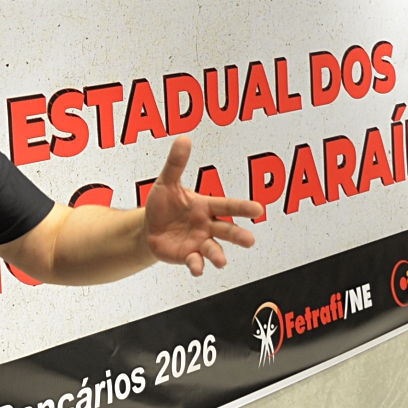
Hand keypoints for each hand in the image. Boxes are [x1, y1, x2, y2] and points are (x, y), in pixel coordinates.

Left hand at [144, 137, 264, 274]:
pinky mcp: (188, 256)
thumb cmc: (163, 205)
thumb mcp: (167, 182)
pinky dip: (197, 265)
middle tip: (250, 240)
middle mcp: (207, 226)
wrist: (148, 227)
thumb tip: (183, 138)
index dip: (242, 207)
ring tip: (221, 261)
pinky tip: (197, 268)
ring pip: (213, 249)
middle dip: (238, 235)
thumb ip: (176, 163)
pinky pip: (195, 261)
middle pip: (226, 230)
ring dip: (218, 255)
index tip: (258, 209)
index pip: (226, 206)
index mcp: (206, 206)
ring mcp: (199, 242)